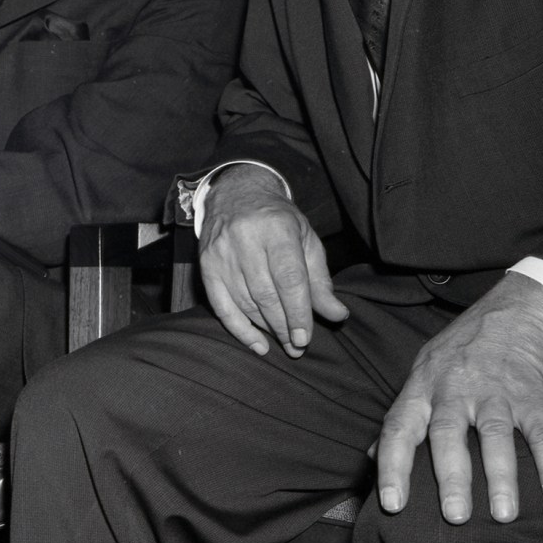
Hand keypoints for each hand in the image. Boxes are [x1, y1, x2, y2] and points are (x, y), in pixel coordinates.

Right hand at [196, 165, 346, 356]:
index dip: (297, 311)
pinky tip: (257, 343)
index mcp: (277, 229)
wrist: (236, 194)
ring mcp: (221, 252)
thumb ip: (320, 280)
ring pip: (244, 302)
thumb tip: (336, 314)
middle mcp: (245, 239)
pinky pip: (220, 305)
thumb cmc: (278, 221)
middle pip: (265, 294)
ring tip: (283, 344)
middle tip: (297, 347)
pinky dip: (238, 329)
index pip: (288, 278)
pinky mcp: (205, 264)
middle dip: (283, 325)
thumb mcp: (306, 241)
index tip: (304, 338)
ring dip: (265, 328)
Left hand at [376, 272, 542, 524]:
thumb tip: (372, 456)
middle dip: (449, 476)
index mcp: (422, 386)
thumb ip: (404, 415)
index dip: (392, 466)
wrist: (516, 308)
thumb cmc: (463, 347)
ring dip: (499, 477)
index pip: (398, 427)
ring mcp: (494, 389)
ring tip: (503, 515)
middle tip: (454, 516)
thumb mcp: (424, 371)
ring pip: (494, 434)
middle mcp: (454, 388)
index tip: (393, 504)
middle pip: (446, 433)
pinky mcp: (532, 392)